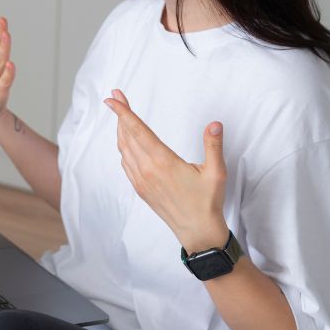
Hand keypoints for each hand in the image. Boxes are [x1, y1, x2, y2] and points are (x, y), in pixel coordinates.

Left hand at [103, 89, 228, 251]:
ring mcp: (141, 180)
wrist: (197, 232)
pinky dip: (124, 147)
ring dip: (121, 130)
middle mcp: (147, 169)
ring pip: (124, 149)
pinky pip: (126, 163)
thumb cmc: (207, 202)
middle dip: (120, 114)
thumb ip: (213, 146)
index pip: (138, 130)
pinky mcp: (140, 189)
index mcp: (163, 161)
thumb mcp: (216, 172)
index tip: (113, 98)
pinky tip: (128, 142)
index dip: (123, 112)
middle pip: (127, 135)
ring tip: (123, 116)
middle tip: (115, 98)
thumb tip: (215, 124)